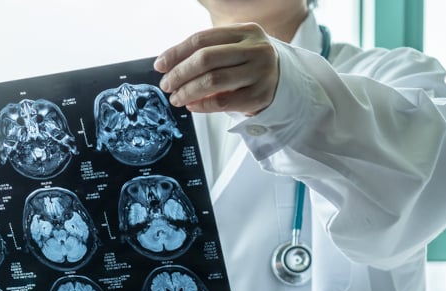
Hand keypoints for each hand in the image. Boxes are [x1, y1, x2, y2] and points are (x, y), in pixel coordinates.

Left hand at [154, 23, 278, 115]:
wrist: (284, 80)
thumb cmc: (250, 63)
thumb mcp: (234, 48)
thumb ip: (206, 51)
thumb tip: (168, 65)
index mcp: (246, 31)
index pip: (202, 39)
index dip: (176, 53)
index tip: (160, 65)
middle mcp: (256, 49)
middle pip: (206, 59)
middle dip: (179, 73)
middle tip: (166, 84)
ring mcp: (260, 73)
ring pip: (213, 81)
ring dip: (187, 91)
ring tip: (176, 97)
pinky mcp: (260, 96)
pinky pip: (222, 102)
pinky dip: (202, 105)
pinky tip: (192, 105)